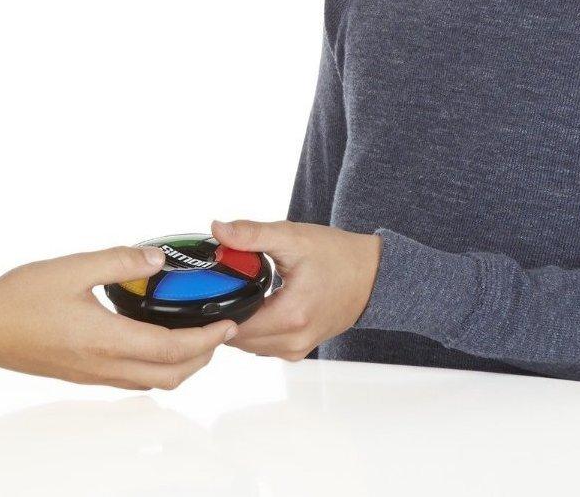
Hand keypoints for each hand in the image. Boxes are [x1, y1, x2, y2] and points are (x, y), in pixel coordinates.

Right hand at [0, 245, 238, 389]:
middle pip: (171, 376)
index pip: (174, 349)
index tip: (228, 323)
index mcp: (108, 339)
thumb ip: (120, 261)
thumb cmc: (21, 298)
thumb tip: (158, 259)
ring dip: (181, 366)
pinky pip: (132, 381)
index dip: (208, 339)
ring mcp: (94, 375)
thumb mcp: (73, 267)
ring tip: (193, 337)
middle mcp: (105, 365)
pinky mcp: (82, 375)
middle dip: (203, 357)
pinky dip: (156, 368)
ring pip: (153, 383)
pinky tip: (152, 343)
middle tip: (218, 331)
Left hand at [210, 219, 381, 360]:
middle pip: (236, 338)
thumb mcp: (292, 237)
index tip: (207, 286)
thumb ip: (251, 234)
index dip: (214, 307)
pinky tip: (254, 305)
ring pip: (248, 344)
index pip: (232, 326)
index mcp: (291, 317)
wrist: (372, 275)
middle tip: (218, 285)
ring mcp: (297, 349)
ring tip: (236, 293)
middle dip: (222, 313)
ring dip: (237, 322)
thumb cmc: (337, 256)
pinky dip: (253, 328)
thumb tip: (217, 230)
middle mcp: (294, 341)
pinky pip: (263, 345)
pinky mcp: (300, 349)